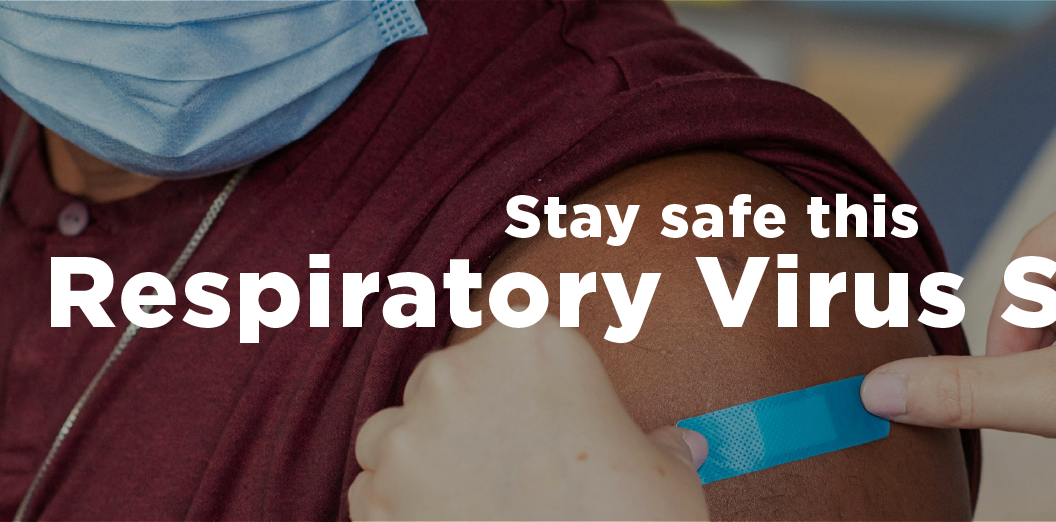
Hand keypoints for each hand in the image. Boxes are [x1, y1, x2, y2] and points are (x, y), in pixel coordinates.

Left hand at [350, 322, 710, 520]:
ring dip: (427, 461)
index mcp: (535, 343)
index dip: (529, 384)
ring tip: (479, 505)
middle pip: (449, 380)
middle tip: (517, 472)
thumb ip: (659, 448)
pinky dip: (401, 510)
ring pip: (398, 433)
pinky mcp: (375, 498)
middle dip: (472, 420)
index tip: (545, 419)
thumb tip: (680, 445)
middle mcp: (458, 373)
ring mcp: (407, 436)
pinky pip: (374, 491)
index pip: (517, 340)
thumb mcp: (666, 481)